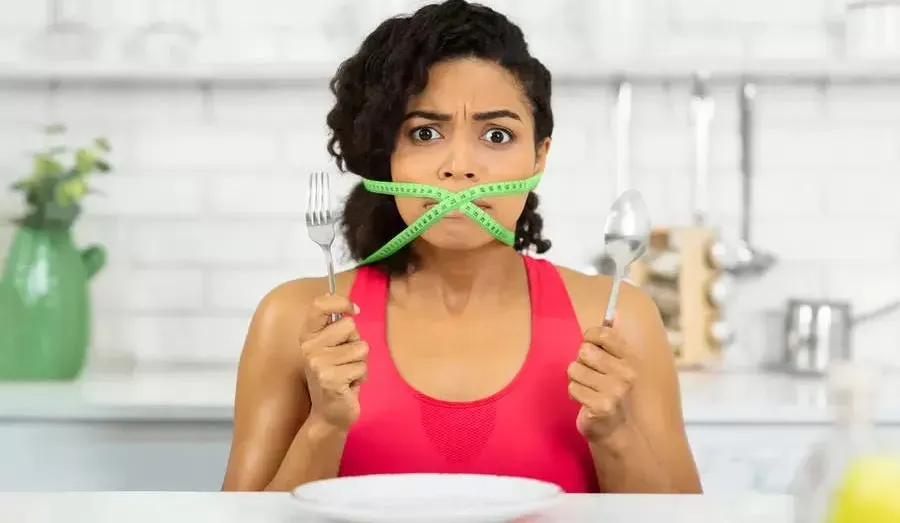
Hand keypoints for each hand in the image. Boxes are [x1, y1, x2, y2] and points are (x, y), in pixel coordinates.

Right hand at [298, 294, 367, 431]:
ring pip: (361, 348)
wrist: (329, 414)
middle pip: (350, 326)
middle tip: (345, 360)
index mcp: (308, 336)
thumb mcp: (333, 348)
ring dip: (360, 363)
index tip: (354, 310)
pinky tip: (348, 386)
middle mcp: (309, 348)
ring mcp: (318, 364)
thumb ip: (337, 328)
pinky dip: (361, 377)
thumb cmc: (336, 376)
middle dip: (356, 343)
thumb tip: (350, 307)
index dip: (341, 302)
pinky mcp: (330, 380)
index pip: (319, 305)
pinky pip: (362, 367)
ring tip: (347, 374)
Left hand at [567, 325, 637, 443]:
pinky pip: (572, 387)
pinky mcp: (601, 406)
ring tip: (588, 390)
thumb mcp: (615, 364)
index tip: (591, 347)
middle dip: (581, 363)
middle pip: (584, 351)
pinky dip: (575, 394)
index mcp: (629, 359)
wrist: (616, 430)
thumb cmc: (609, 391)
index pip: (603, 333)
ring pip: (575, 369)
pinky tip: (586, 402)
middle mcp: (626, 373)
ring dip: (576, 380)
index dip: (590, 338)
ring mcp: (615, 391)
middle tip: (591, 377)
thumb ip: (611, 339)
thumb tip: (612, 311)